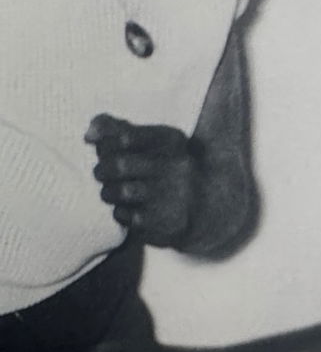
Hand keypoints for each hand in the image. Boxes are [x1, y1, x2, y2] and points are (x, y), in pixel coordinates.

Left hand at [87, 115, 198, 247]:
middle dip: (102, 170)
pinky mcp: (168, 221)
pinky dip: (120, 212)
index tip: (102, 150)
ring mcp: (175, 195)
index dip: (105, 145)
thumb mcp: (149, 142)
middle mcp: (178, 165)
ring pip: (122, 192)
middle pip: (120, 164)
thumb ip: (116, 129)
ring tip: (110, 192)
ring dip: (108, 192)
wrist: (201, 207)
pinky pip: (128, 216)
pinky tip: (126, 209)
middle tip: (101, 174)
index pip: (125, 137)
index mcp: (172, 141)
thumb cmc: (163, 168)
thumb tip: (89, 135)